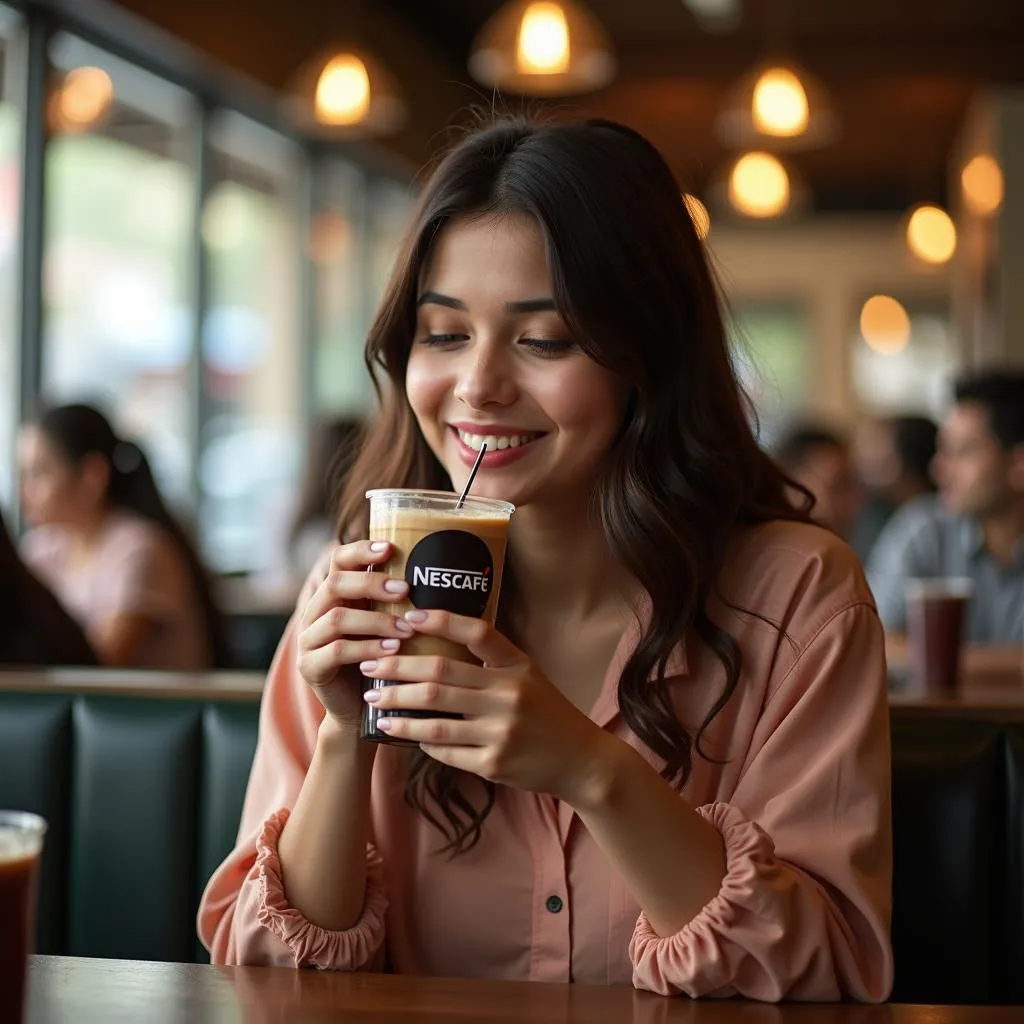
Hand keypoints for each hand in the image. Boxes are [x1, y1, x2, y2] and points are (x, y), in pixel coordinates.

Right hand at [297, 540, 413, 731]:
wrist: (360, 710)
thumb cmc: (381, 660)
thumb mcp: (387, 625)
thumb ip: (397, 602)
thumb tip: (441, 575)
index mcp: (334, 597)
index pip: (338, 561)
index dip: (360, 551)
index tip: (390, 549)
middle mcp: (315, 613)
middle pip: (336, 584)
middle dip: (372, 584)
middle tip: (405, 590)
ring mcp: (308, 640)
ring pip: (337, 618)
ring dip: (376, 621)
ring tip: (407, 629)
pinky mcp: (310, 667)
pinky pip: (337, 651)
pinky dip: (367, 648)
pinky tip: (392, 650)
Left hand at [359, 610, 613, 805]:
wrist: (580, 760)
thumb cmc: (545, 712)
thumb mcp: (526, 675)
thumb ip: (489, 661)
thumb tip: (433, 644)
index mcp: (518, 666)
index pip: (477, 633)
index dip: (441, 620)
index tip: (407, 615)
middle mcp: (510, 695)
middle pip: (440, 675)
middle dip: (397, 669)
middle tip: (370, 663)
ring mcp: (502, 731)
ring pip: (435, 717)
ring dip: (397, 707)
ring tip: (374, 700)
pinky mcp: (494, 764)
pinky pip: (445, 750)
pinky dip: (420, 738)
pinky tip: (401, 731)